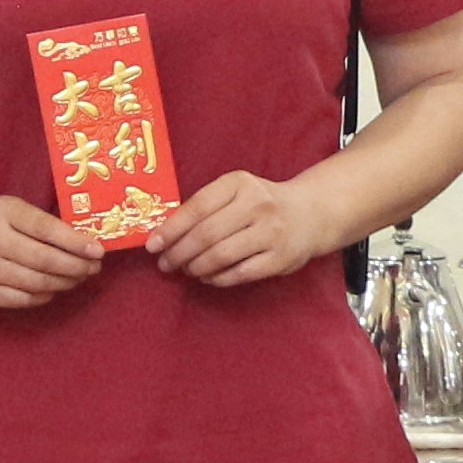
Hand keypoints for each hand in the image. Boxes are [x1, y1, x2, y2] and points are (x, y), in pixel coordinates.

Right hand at [0, 191, 102, 311]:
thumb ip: (46, 223)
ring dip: (65, 282)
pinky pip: (25, 299)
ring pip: (37, 282)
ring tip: (78, 277)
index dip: (75, 242)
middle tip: (94, 268)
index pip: (45, 228)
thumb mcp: (15, 211)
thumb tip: (88, 245)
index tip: (98, 250)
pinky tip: (54, 288)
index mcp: (3, 212)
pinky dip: (46, 294)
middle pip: (44, 259)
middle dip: (76, 266)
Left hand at [147, 167, 340, 287]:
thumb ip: (206, 205)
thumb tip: (165, 231)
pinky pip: (239, 273)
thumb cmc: (261, 203)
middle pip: (206, 234)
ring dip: (196, 267)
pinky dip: (217, 278)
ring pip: (221, 255)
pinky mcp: (279, 258)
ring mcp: (270, 233)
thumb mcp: (236, 191)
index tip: (152, 244)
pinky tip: (207, 276)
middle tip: (165, 263)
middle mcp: (256, 205)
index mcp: (239, 183)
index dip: (171, 228)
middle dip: (179, 252)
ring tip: (185, 269)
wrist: (310, 214)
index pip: (197, 207)